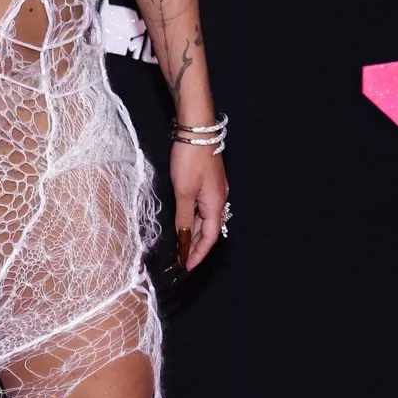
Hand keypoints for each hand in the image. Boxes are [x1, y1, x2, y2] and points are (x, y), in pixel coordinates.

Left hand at [170, 139, 227, 273]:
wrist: (196, 130)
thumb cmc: (190, 159)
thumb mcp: (183, 191)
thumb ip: (183, 216)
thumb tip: (183, 237)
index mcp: (215, 204)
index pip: (209, 237)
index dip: (198, 253)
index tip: (187, 266)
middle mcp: (218, 200)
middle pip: (207, 230)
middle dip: (194, 245)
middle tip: (180, 259)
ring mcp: (213, 191)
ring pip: (203, 219)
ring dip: (192, 232)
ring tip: (179, 246)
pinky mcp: (207, 183)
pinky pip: (201, 208)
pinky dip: (191, 219)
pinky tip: (182, 223)